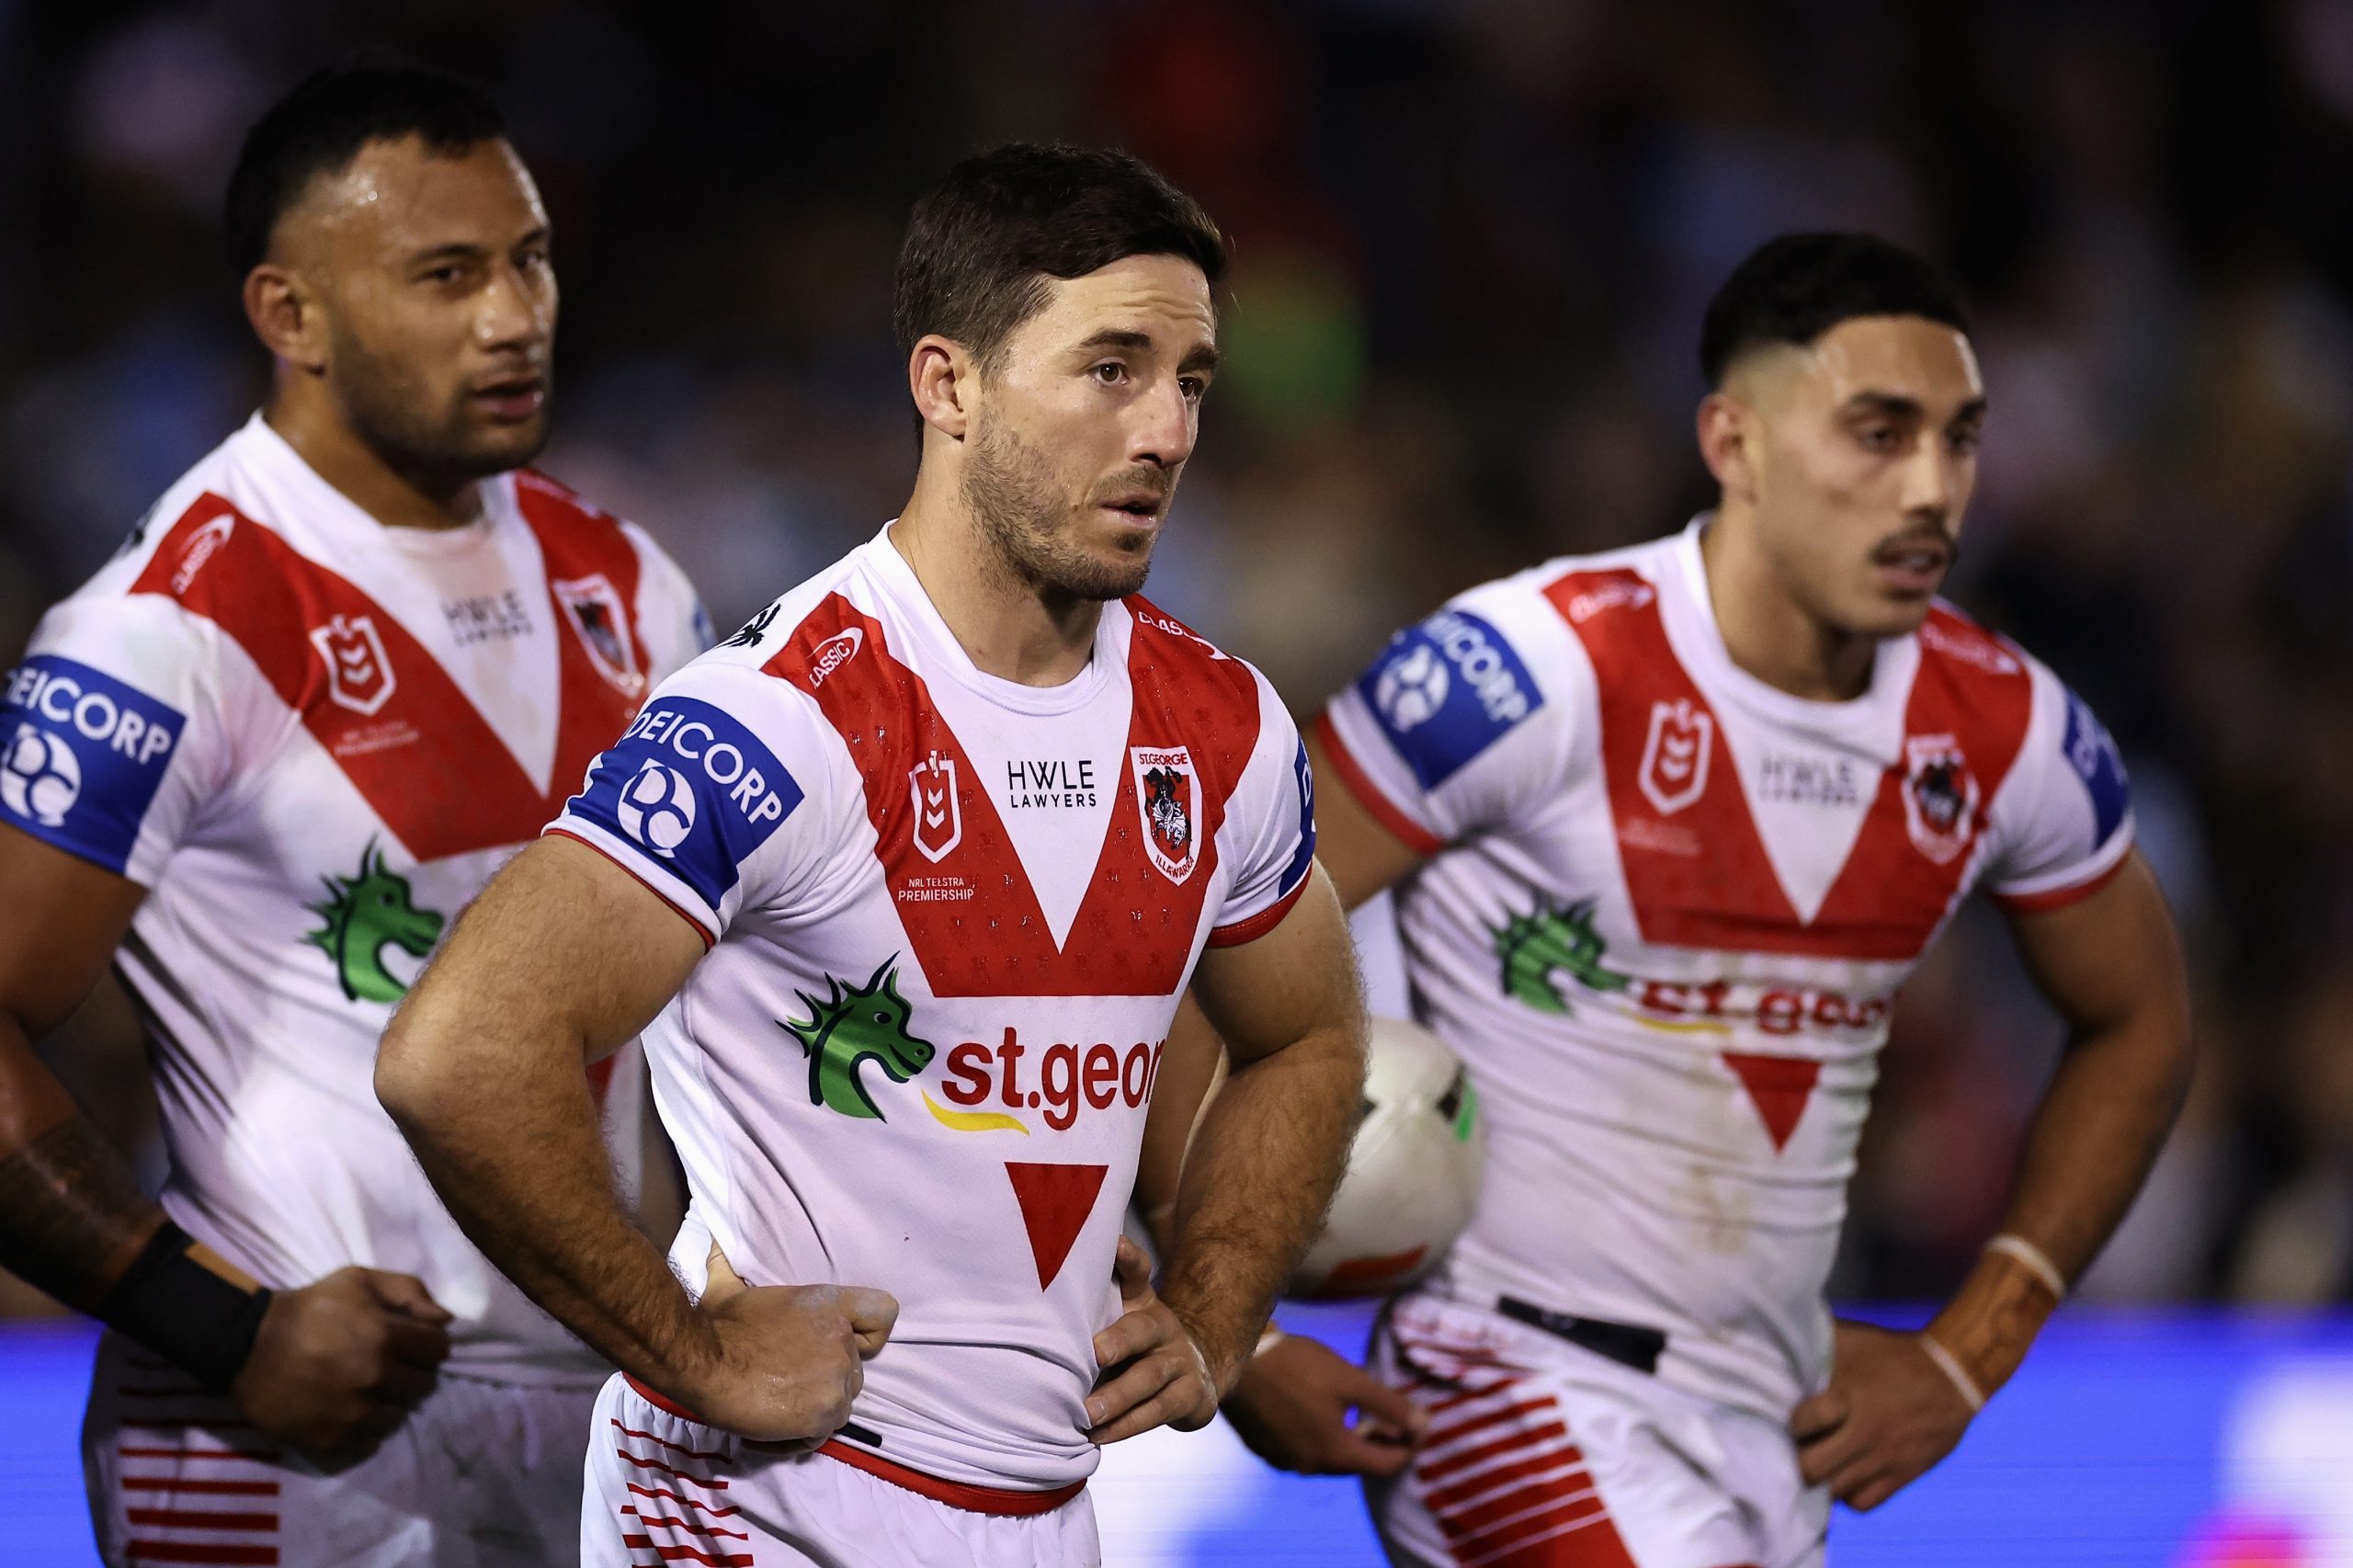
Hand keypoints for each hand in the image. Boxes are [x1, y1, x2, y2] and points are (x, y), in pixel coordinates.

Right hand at [229, 1267, 452, 1458]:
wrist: (248, 1345)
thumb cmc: (309, 1307)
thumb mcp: (359, 1279)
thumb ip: (409, 1291)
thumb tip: (446, 1320)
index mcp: (385, 1336)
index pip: (438, 1350)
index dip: (429, 1345)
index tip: (414, 1345)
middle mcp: (375, 1377)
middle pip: (423, 1385)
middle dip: (411, 1374)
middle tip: (389, 1367)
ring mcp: (353, 1413)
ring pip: (398, 1416)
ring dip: (390, 1403)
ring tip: (369, 1391)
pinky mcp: (331, 1439)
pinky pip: (370, 1441)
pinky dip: (367, 1429)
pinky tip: (352, 1412)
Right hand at [673, 1242, 897, 1444]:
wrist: (705, 1364)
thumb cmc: (720, 1325)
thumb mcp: (731, 1289)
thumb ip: (734, 1267)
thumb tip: (713, 1241)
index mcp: (830, 1305)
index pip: (884, 1312)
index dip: (871, 1333)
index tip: (851, 1343)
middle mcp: (842, 1340)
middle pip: (855, 1371)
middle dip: (826, 1381)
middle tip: (788, 1384)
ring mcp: (837, 1378)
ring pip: (840, 1405)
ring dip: (814, 1410)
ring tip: (778, 1408)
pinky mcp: (824, 1413)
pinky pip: (822, 1433)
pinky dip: (800, 1435)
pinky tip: (773, 1428)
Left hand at [1087, 1237, 1217, 1443]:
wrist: (1194, 1370)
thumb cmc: (1135, 1343)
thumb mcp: (1119, 1316)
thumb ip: (1091, 1301)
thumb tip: (1041, 1281)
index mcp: (1143, 1302)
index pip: (1138, 1272)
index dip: (1128, 1258)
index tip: (1115, 1245)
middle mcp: (1163, 1327)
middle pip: (1142, 1330)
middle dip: (1119, 1341)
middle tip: (1094, 1353)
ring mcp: (1179, 1362)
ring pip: (1149, 1378)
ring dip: (1117, 1397)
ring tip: (1087, 1413)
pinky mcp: (1189, 1397)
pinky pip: (1155, 1413)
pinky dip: (1125, 1427)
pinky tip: (1098, 1436)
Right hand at [1224, 1334, 1425, 1476]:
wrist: (1235, 1358)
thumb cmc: (1296, 1366)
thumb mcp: (1351, 1380)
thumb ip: (1390, 1406)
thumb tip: (1423, 1424)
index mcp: (1335, 1454)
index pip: (1386, 1465)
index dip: (1408, 1446)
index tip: (1418, 1425)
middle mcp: (1309, 1466)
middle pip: (1356, 1463)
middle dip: (1379, 1442)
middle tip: (1391, 1416)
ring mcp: (1283, 1459)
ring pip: (1329, 1456)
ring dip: (1349, 1438)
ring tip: (1358, 1409)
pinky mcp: (1264, 1448)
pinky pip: (1303, 1448)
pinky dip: (1320, 1435)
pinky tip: (1319, 1408)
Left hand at [1790, 1319, 1975, 1510]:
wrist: (1953, 1375)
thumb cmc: (1894, 1355)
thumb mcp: (1854, 1340)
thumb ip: (1814, 1345)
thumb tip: (1775, 1340)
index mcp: (1849, 1396)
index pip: (1800, 1423)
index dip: (1786, 1422)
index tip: (1780, 1416)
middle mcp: (1865, 1433)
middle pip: (1812, 1468)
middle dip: (1795, 1459)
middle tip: (1792, 1447)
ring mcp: (1884, 1459)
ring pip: (1834, 1491)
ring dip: (1819, 1479)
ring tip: (1814, 1462)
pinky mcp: (1902, 1476)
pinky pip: (1863, 1503)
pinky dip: (1848, 1495)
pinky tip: (1842, 1475)